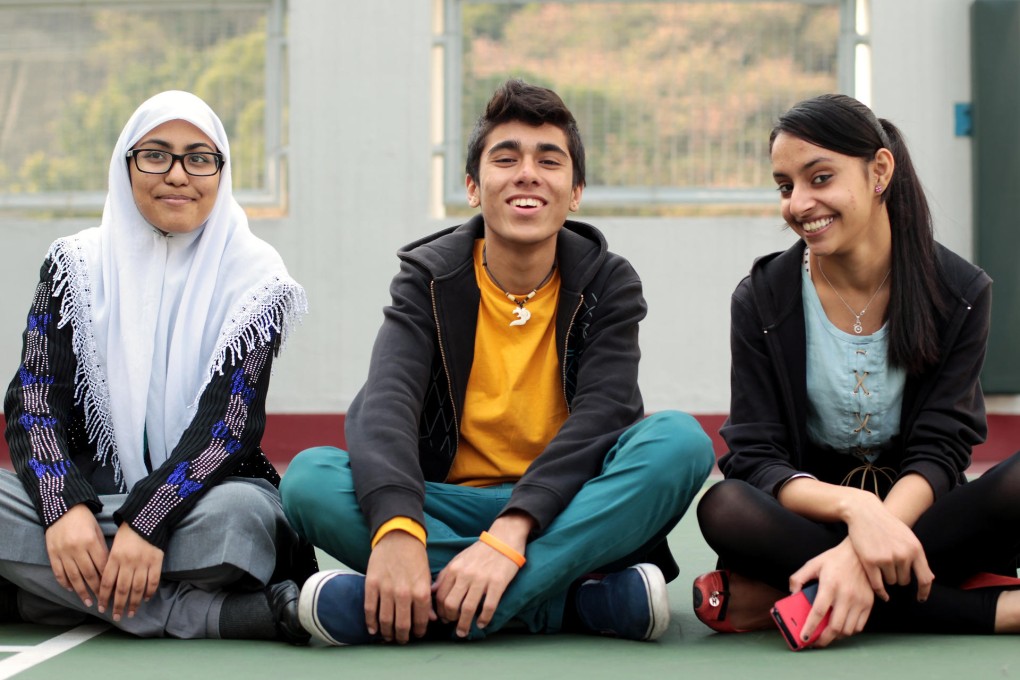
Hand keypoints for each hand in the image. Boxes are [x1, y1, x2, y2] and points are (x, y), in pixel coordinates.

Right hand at [44, 504, 108, 607]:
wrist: (62, 508)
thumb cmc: (85, 520)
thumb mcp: (97, 531)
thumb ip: (101, 549)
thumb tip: (108, 569)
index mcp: (91, 542)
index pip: (101, 566)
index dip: (107, 581)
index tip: (113, 592)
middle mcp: (77, 549)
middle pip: (88, 575)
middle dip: (96, 591)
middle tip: (101, 604)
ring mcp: (63, 552)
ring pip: (73, 577)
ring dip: (81, 591)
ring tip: (87, 602)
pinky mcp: (52, 554)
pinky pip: (59, 572)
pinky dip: (65, 582)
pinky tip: (71, 590)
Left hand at [96, 523, 163, 620]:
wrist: (148, 518)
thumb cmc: (128, 531)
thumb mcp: (114, 545)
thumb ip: (111, 563)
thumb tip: (108, 584)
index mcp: (115, 558)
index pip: (107, 583)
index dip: (104, 597)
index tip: (102, 608)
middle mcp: (128, 563)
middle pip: (122, 589)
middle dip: (118, 605)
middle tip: (117, 617)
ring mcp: (143, 563)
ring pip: (137, 588)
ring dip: (133, 603)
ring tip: (131, 613)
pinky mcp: (156, 562)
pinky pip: (153, 581)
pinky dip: (149, 592)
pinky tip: (145, 599)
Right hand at [365, 531, 434, 642]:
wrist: (398, 537)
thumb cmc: (415, 557)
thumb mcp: (427, 577)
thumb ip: (429, 599)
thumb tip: (431, 619)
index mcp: (421, 591)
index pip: (420, 621)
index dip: (418, 632)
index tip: (416, 634)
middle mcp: (404, 593)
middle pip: (401, 625)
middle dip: (402, 637)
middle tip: (402, 639)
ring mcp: (386, 589)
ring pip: (385, 621)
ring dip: (387, 633)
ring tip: (388, 637)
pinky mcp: (371, 584)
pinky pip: (370, 609)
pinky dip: (371, 623)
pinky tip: (373, 629)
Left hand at [432, 512, 532, 637]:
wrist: (503, 540)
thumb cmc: (479, 551)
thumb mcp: (458, 559)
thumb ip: (445, 575)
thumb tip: (432, 592)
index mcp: (454, 569)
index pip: (440, 596)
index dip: (440, 611)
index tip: (444, 618)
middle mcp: (465, 575)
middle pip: (451, 604)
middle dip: (450, 619)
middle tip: (453, 625)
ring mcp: (482, 580)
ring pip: (468, 609)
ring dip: (464, 625)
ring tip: (464, 632)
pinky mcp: (498, 583)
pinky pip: (488, 607)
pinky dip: (484, 619)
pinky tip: (482, 623)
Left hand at [789, 538, 873, 647]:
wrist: (859, 553)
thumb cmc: (834, 559)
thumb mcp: (813, 564)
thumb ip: (798, 578)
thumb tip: (792, 594)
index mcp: (829, 585)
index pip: (818, 612)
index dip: (810, 627)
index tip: (804, 637)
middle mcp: (846, 595)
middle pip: (835, 627)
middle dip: (823, 639)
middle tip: (814, 642)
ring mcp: (859, 601)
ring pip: (847, 630)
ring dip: (835, 637)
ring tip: (826, 635)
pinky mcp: (868, 604)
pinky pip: (859, 626)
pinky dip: (848, 631)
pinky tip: (840, 628)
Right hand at [844, 491, 933, 601]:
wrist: (864, 511)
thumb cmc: (886, 525)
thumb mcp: (907, 537)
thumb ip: (917, 556)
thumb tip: (930, 578)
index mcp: (915, 549)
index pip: (925, 578)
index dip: (924, 591)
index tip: (920, 598)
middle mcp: (903, 555)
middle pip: (904, 581)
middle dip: (898, 577)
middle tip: (889, 566)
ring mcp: (886, 558)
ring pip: (890, 581)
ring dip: (886, 577)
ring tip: (879, 563)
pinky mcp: (870, 561)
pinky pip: (878, 584)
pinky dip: (880, 591)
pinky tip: (882, 594)